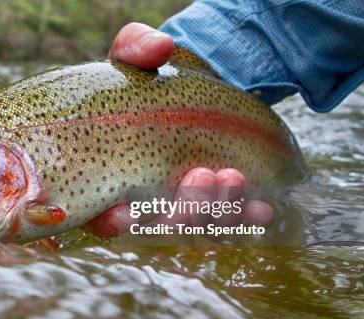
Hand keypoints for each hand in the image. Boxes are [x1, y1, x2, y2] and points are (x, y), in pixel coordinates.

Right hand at [84, 23, 273, 237]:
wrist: (184, 85)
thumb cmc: (148, 75)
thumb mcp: (135, 53)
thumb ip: (136, 47)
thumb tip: (159, 48)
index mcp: (106, 174)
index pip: (101, 214)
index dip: (113, 220)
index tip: (129, 208)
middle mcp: (139, 198)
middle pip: (155, 225)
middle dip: (182, 210)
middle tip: (203, 174)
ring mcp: (176, 203)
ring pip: (194, 227)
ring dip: (215, 211)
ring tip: (234, 177)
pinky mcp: (208, 202)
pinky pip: (224, 220)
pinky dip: (241, 217)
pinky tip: (262, 208)